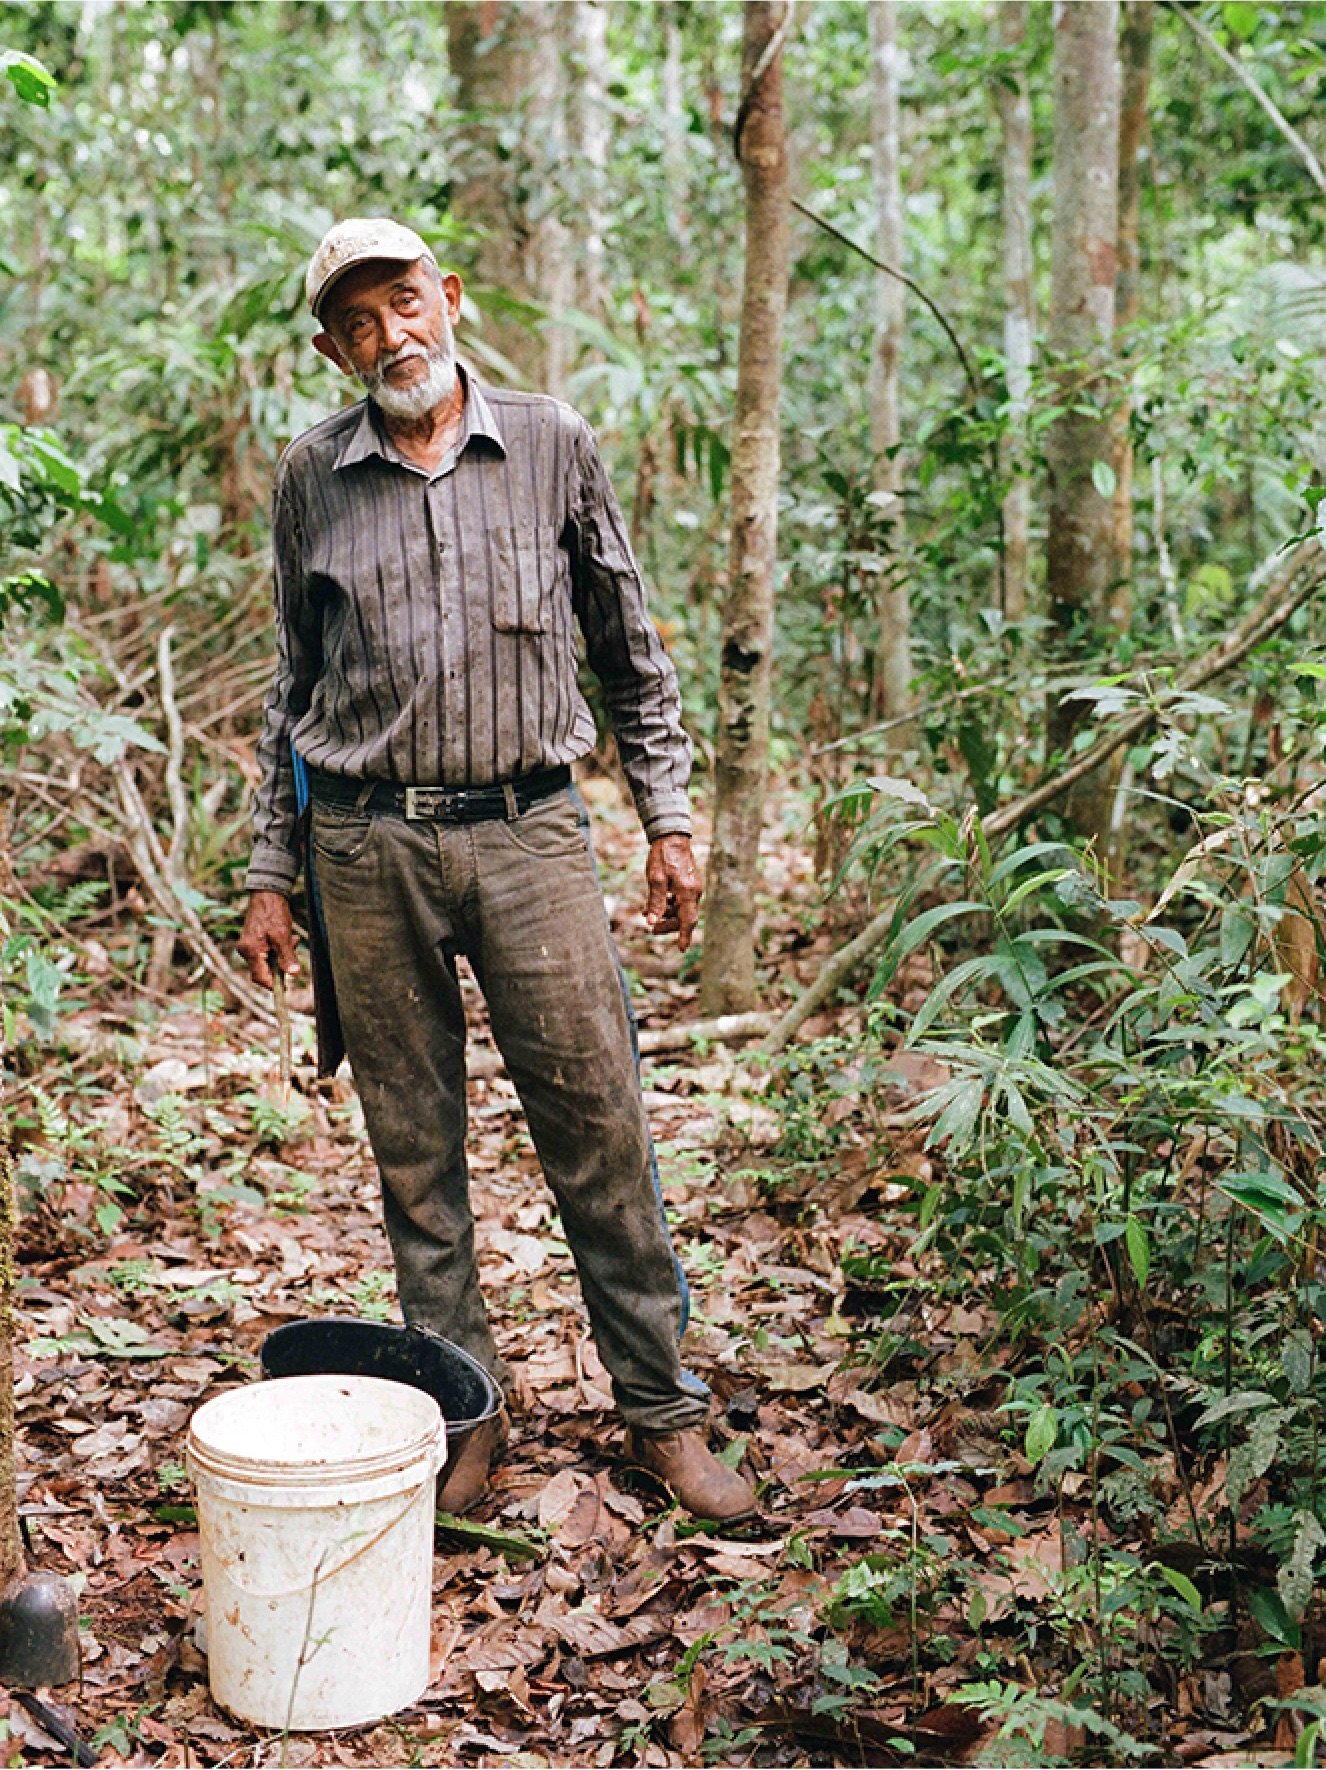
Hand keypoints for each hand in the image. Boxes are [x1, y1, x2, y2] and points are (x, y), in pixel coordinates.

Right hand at [238, 890, 299, 988]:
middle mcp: (245, 951)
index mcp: (250, 951)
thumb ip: (287, 956)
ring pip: (267, 962)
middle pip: (263, 971)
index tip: (287, 987)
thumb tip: (293, 974)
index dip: (273, 985)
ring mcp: (248, 946)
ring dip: (282, 955)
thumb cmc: (273, 913)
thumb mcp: (283, 936)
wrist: (267, 894)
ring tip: (292, 940)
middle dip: (280, 966)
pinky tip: (288, 938)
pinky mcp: (252, 942)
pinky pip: (266, 953)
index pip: (260, 978)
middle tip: (292, 950)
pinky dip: (278, 950)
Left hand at [644, 835, 701, 951]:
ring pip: (681, 909)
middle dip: (668, 925)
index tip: (682, 949)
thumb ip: (655, 902)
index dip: (685, 936)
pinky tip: (655, 904)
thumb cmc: (663, 856)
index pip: (688, 920)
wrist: (671, 837)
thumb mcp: (655, 879)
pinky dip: (669, 905)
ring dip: (666, 914)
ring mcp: (692, 887)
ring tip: (647, 914)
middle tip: (651, 928)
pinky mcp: (688, 883)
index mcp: (687, 892)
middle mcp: (694, 891)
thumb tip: (652, 922)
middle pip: (684, 917)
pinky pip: (681, 900)